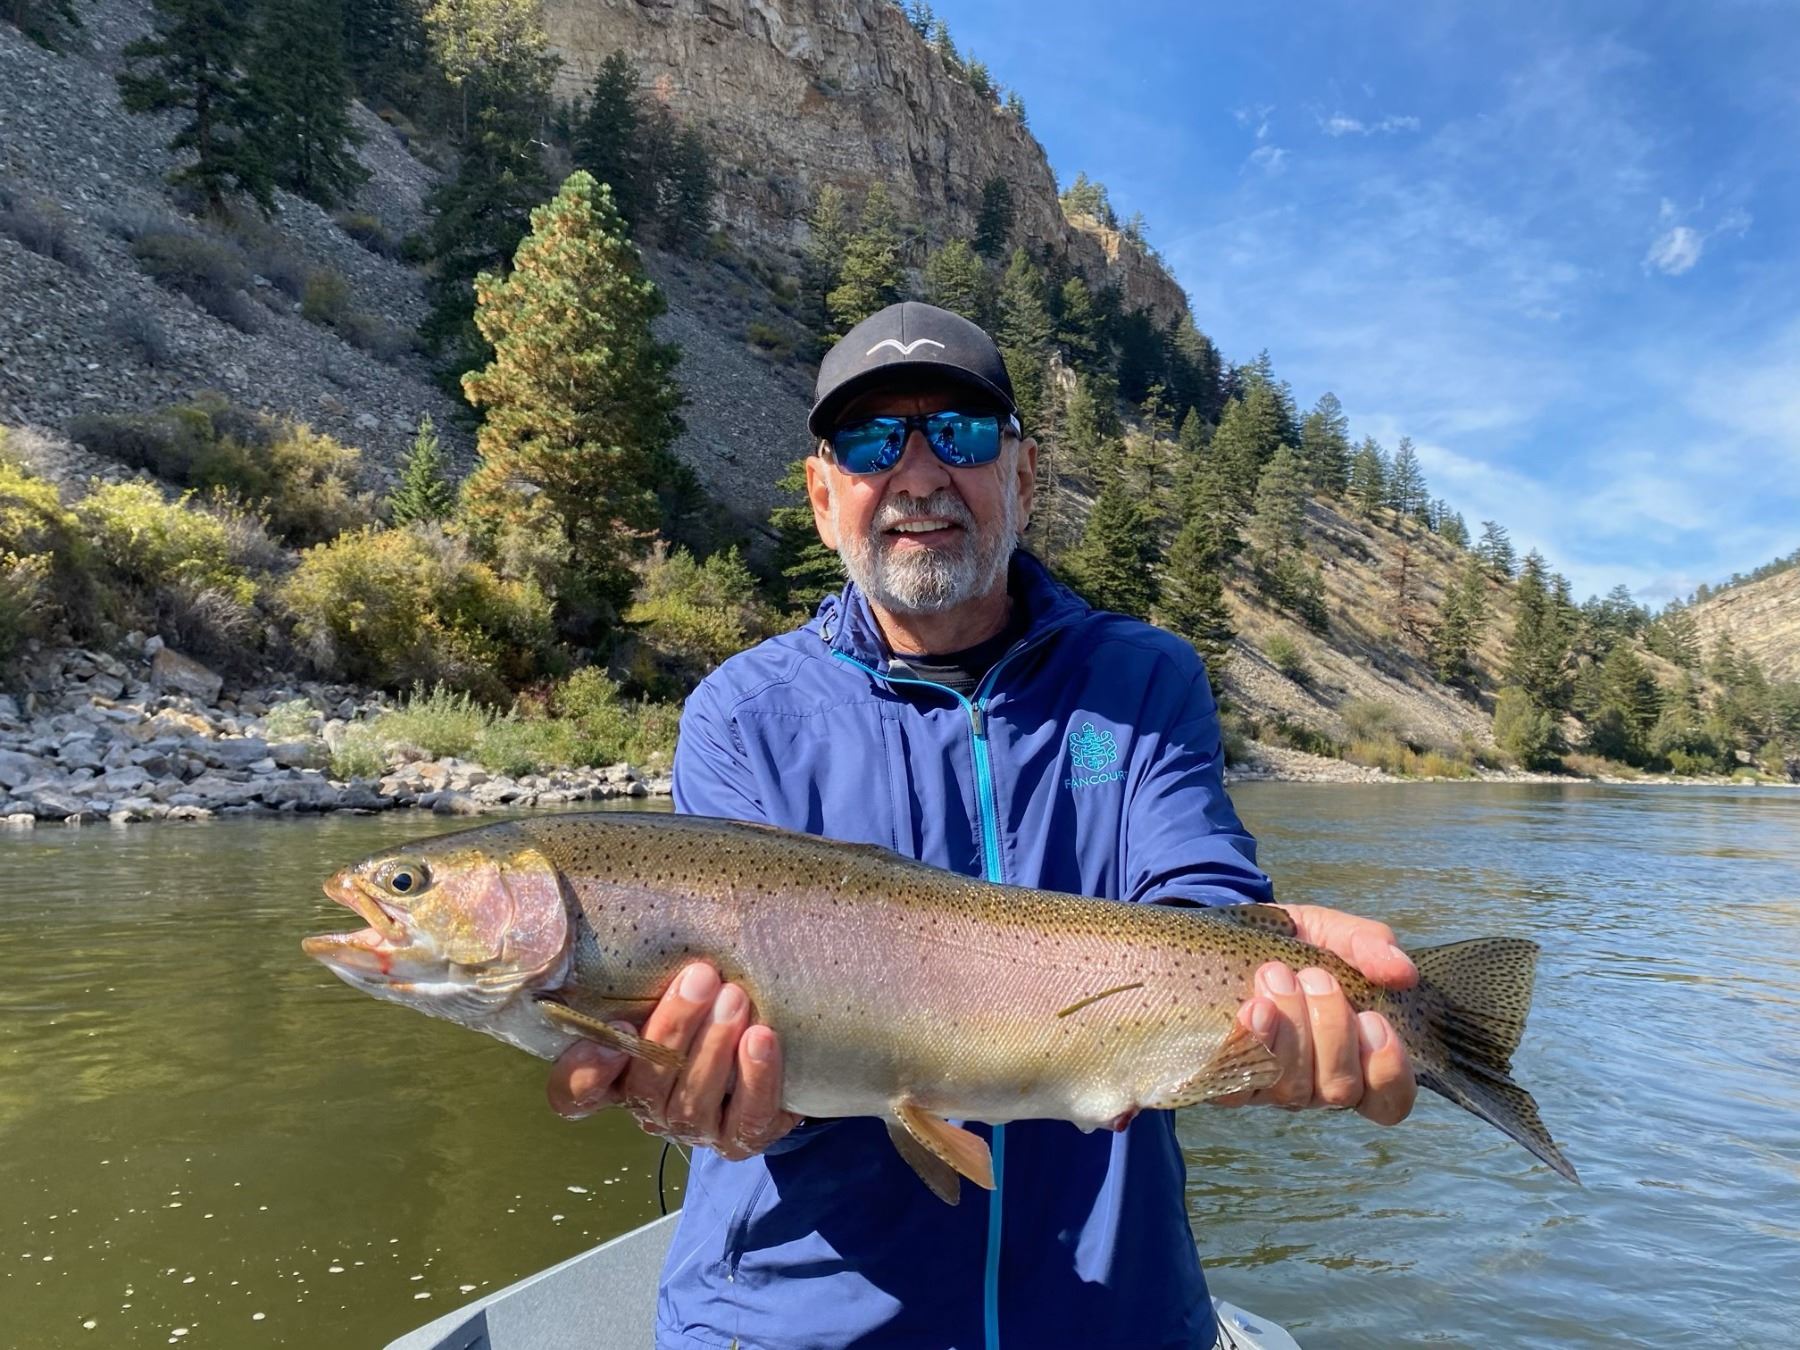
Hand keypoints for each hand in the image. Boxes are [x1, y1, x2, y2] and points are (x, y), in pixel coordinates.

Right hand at [545, 961, 800, 1159]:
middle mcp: (649, 1108)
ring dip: (713, 1048)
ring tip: (735, 998)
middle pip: (644, 1087)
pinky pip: (747, 1117)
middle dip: (672, 1030)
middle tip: (701, 977)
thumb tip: (609, 903)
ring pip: (691, 1104)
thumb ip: (642, 969)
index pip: (574, 1093)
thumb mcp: (667, 983)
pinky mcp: (742, 1136)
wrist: (774, 1037)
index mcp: (617, 1074)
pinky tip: (762, 1039)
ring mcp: (694, 1128)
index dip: (585, 1070)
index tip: (616, 1021)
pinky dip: (755, 1078)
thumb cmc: (707, 998)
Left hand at [1217, 903, 1418, 1125]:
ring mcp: (1273, 1086)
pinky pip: (1238, 1082)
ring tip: (1277, 975)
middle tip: (1315, 976)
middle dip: (1331, 1028)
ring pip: (1292, 1088)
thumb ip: (1372, 947)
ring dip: (1290, 1027)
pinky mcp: (1230, 1078)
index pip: (1389, 1101)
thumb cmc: (1297, 944)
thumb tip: (1402, 973)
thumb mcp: (1338, 933)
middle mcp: (1318, 1083)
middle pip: (1340, 1089)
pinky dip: (1249, 1044)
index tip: (1373, 1018)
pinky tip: (1252, 1008)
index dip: (1388, 1070)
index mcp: (1357, 1059)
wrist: (1234, 935)